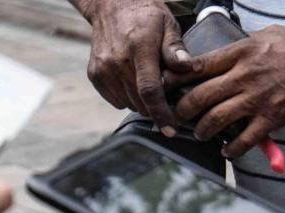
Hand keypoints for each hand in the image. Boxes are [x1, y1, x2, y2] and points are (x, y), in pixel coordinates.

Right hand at [79, 0, 192, 134]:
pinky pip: (116, 100)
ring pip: (128, 103)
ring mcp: (103, 69)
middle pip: (140, 102)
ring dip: (141, 101)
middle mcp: (117, 61)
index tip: (170, 129)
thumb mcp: (167, 24)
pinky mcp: (95, 74)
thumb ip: (176, 48)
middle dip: (156, 106)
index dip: (161, 113)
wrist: (111, 4)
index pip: (150, 90)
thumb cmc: (144, 14)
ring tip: (148, 81)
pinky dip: (127, 96)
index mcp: (139, 48)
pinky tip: (133, 79)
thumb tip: (189, 68)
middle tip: (167, 94)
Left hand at [170, 27, 284, 158]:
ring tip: (201, 133)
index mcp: (240, 53)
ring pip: (216, 119)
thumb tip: (228, 52)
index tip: (166, 86)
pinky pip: (244, 140)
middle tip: (178, 116)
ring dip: (203, 130)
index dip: (177, 78)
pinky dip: (232, 148)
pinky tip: (227, 150)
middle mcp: (244, 76)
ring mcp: (257, 99)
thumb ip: (245, 45)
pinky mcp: (272, 118)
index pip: (198, 66)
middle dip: (183, 110)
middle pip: (200, 96)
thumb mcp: (268, 35)